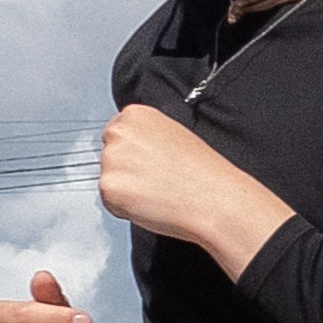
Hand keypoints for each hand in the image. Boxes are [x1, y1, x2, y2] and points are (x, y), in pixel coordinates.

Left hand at [99, 103, 287, 279]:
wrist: (213, 199)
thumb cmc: (203, 173)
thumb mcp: (175, 136)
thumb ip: (147, 137)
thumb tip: (134, 151)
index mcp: (135, 114)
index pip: (117, 135)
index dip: (135, 154)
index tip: (152, 164)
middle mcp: (119, 132)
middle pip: (108, 156)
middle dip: (126, 171)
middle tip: (156, 180)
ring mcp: (111, 159)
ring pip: (109, 180)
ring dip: (126, 191)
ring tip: (158, 191)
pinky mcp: (109, 187)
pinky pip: (110, 202)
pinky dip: (125, 208)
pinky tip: (151, 203)